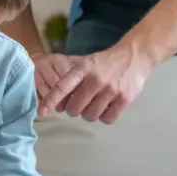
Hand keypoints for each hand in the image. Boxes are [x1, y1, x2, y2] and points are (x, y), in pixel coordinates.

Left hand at [38, 43, 152, 123]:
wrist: (134, 56)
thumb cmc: (105, 62)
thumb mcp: (85, 62)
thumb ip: (70, 78)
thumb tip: (52, 98)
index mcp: (83, 69)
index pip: (62, 87)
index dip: (50, 101)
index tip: (42, 112)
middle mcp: (96, 79)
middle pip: (74, 108)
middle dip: (74, 110)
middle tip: (79, 104)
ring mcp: (111, 89)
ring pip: (90, 116)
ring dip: (89, 114)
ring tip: (94, 104)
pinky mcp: (124, 99)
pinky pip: (107, 119)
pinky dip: (104, 117)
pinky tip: (106, 107)